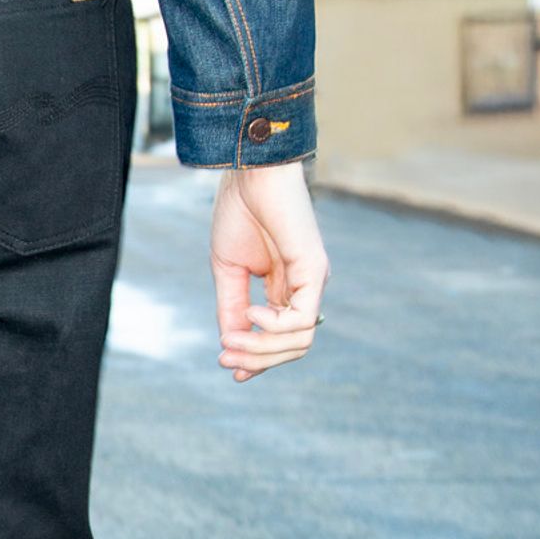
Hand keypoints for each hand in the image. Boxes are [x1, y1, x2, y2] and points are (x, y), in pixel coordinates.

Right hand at [209, 159, 327, 382]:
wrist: (249, 172)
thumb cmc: (239, 211)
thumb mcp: (229, 270)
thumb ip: (232, 307)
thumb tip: (230, 343)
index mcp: (285, 287)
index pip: (282, 337)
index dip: (258, 358)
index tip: (228, 366)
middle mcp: (304, 288)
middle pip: (293, 346)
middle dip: (257, 359)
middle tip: (224, 359)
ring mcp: (313, 281)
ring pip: (299, 340)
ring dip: (261, 349)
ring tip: (231, 341)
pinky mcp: (314, 271)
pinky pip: (301, 320)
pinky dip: (273, 326)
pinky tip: (252, 312)